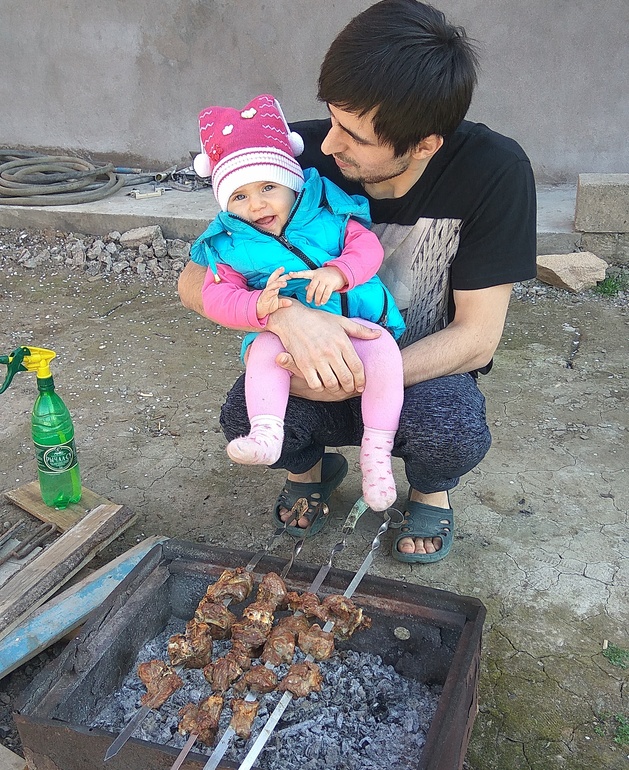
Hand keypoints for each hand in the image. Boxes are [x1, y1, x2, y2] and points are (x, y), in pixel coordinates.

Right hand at [256, 267, 292, 318]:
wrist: (259, 309)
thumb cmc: (268, 304)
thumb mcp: (278, 303)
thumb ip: (284, 302)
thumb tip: (290, 302)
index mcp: (273, 287)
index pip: (278, 279)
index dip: (284, 276)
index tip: (291, 273)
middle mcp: (270, 288)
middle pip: (273, 279)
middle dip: (277, 273)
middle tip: (283, 269)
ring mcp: (267, 292)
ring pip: (272, 286)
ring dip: (278, 284)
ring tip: (285, 283)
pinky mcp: (264, 297)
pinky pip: (268, 294)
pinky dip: (272, 292)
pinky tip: (275, 292)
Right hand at [266, 303, 380, 393]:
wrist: (292, 318)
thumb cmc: (317, 319)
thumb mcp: (341, 321)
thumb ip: (361, 330)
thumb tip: (379, 335)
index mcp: (342, 341)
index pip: (357, 366)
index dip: (361, 379)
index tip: (362, 385)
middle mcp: (330, 351)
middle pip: (346, 378)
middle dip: (351, 386)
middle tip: (351, 388)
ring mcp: (316, 359)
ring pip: (332, 383)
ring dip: (336, 389)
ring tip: (338, 387)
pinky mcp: (303, 364)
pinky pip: (315, 383)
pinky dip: (320, 387)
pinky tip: (322, 384)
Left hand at [288, 266, 345, 305]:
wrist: (341, 271)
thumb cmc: (327, 274)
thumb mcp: (318, 276)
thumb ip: (312, 282)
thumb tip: (305, 288)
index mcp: (314, 273)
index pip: (304, 273)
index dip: (297, 274)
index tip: (290, 274)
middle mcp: (319, 276)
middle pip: (311, 287)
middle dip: (309, 295)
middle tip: (308, 301)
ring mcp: (325, 280)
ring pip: (319, 292)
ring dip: (317, 299)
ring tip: (317, 303)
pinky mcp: (331, 284)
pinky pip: (326, 294)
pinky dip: (324, 299)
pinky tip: (322, 302)